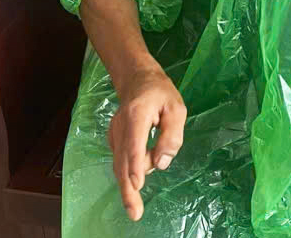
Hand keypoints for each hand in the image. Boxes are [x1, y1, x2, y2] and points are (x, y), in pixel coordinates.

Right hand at [108, 66, 186, 220]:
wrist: (137, 79)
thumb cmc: (161, 93)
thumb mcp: (176, 109)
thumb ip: (172, 135)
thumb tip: (162, 162)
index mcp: (137, 114)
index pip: (134, 143)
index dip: (136, 165)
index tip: (137, 185)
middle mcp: (121, 125)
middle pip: (122, 160)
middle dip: (128, 188)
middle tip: (134, 212)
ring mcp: (114, 133)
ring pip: (119, 164)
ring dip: (127, 186)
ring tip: (134, 208)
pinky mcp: (114, 139)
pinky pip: (120, 160)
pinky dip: (127, 173)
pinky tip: (135, 183)